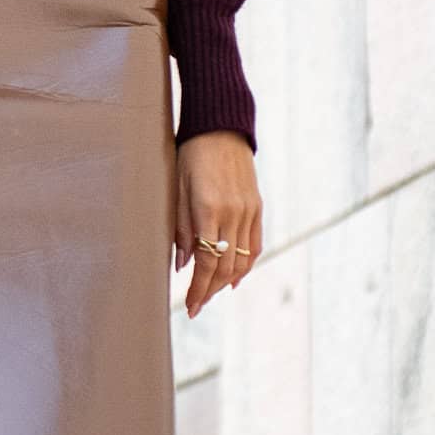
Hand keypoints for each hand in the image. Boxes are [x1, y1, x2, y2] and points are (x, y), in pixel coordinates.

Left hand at [173, 129, 261, 314]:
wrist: (220, 127)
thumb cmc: (190, 155)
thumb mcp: (177, 188)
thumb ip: (181, 228)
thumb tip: (184, 265)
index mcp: (210, 209)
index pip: (207, 263)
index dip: (199, 289)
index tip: (190, 307)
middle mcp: (233, 213)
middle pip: (226, 266)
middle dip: (210, 290)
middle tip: (196, 306)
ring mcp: (249, 210)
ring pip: (243, 259)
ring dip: (227, 281)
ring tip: (212, 294)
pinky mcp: (257, 206)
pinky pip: (255, 243)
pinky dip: (247, 264)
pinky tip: (235, 277)